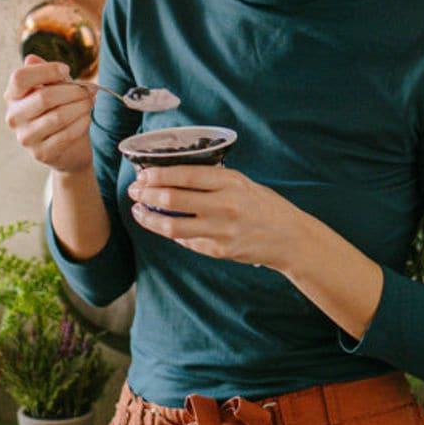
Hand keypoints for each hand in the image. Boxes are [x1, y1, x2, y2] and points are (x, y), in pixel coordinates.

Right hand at [3, 56, 93, 174]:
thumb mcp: (53, 89)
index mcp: (12, 96)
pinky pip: (66, 135)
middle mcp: (14, 117)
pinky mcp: (41, 153)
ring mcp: (26, 137)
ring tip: (90, 102)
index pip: (19, 78)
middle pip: (44, 96)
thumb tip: (31, 59)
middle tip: (90, 90)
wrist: (68, 149)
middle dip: (73, 91)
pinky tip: (87, 118)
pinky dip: (81, 123)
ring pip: (58, 116)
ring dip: (81, 107)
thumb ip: (44, 74)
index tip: (66, 70)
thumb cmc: (59, 111)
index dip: (46, 70)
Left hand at [127, 165, 314, 268]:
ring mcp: (221, 231)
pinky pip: (187, 241)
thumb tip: (173, 175)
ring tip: (138, 210)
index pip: (184, 175)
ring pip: (172, 227)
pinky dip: (171, 232)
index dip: (158, 175)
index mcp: (230, 182)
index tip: (142, 174)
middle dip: (146, 194)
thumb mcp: (242, 183)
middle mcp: (224, 206)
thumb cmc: (263, 205)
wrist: (288, 237)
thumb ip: (212, 179)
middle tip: (134, 190)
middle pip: (172, 200)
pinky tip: (162, 225)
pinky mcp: (219, 250)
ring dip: (149, 218)